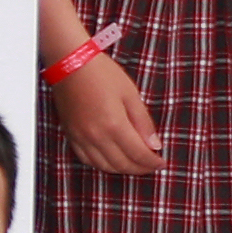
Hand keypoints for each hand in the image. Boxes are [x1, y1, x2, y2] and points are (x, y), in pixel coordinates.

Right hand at [46, 49, 162, 175]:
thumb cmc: (101, 72)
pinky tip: (111, 159)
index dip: (152, 161)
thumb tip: (155, 145)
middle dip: (140, 168)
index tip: (161, 162)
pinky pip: (86, 159)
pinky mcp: (71, 135)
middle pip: (122, 164)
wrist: (70, 63)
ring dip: (122, 169)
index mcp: (114, 125)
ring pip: (104, 166)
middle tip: (151, 165)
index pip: (138, 154)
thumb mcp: (130, 93)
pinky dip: (102, 164)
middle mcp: (96, 136)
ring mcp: (81, 138)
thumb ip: (143, 122)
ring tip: (134, 164)